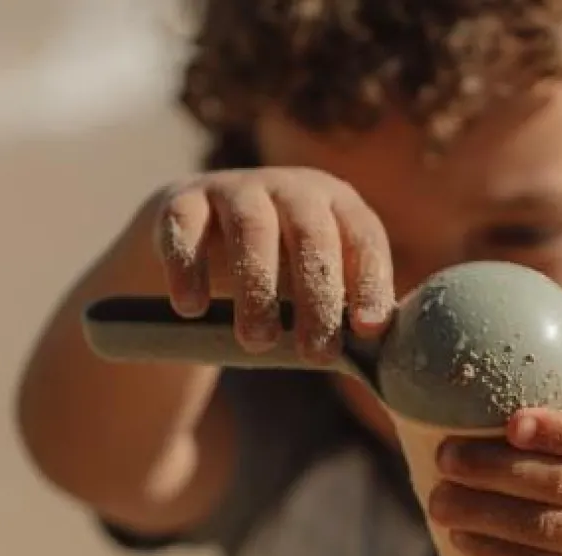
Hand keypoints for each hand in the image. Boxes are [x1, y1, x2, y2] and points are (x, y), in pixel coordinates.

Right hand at [151, 167, 394, 358]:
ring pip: (251, 230)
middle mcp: (292, 190)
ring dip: (256, 289)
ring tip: (257, 342)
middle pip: (311, 236)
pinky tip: (191, 309)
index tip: (368, 329)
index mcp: (338, 207)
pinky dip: (188, 268)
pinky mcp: (183, 201)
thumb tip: (378, 359)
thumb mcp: (318, 285)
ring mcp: (236, 189)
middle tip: (315, 355)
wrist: (201, 238)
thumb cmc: (280, 274)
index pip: (363, 239)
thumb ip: (346, 312)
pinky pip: (185, 227)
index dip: (369, 282)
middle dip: (316, 297)